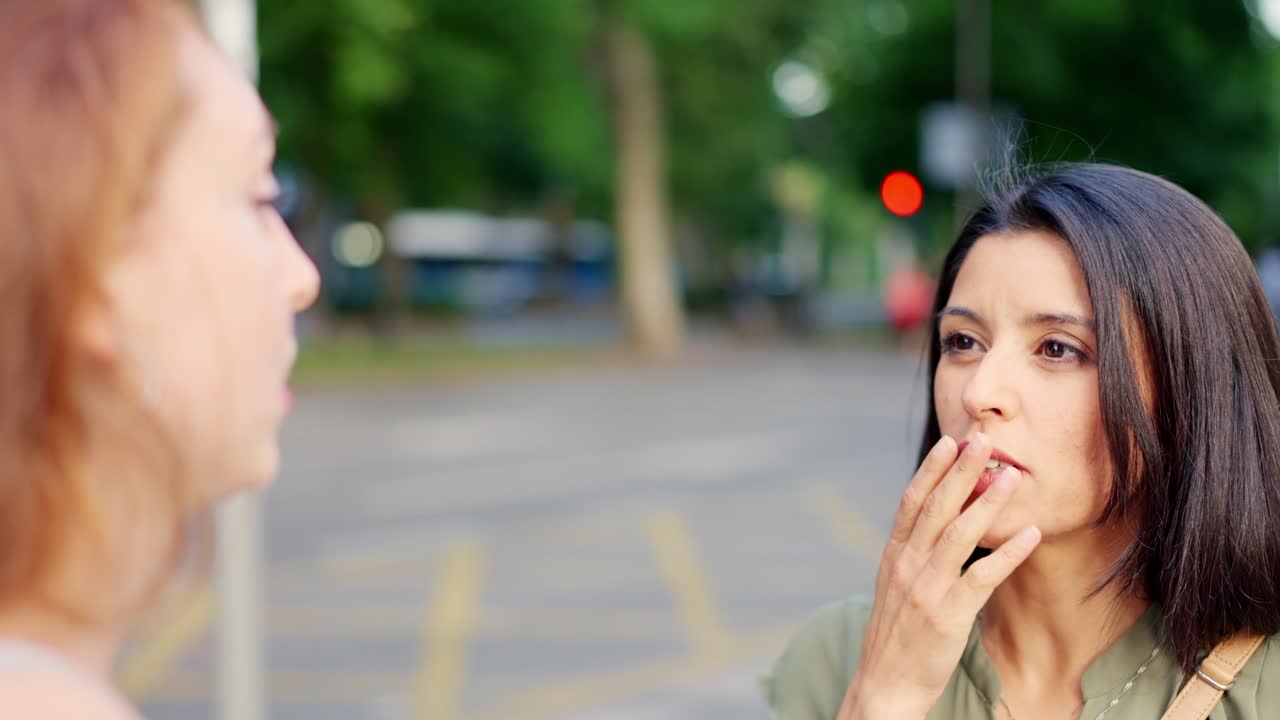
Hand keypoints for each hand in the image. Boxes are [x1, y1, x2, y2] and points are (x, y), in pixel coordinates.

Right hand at [835, 433, 1040, 719]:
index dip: (930, 470)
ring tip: (1012, 478)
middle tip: (983, 440)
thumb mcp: (894, 587)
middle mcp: (906, 566)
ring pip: (959, 534)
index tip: (949, 442)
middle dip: (961, 472)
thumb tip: (936, 525)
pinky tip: (1029, 534)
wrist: (885, 684)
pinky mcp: (948, 614)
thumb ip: (912, 555)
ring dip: (987, 503)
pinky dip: (1008, 553)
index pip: (911, 503)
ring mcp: (926, 588)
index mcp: (893, 556)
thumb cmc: (896, 636)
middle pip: (936, 508)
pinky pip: (982, 576)